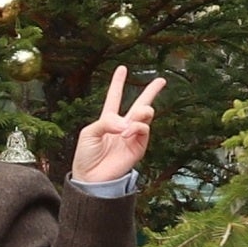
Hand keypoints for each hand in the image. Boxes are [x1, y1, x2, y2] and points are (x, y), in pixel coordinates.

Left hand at [70, 67, 165, 185]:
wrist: (92, 177)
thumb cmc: (85, 155)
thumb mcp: (89, 132)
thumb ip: (107, 122)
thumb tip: (126, 123)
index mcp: (107, 120)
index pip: (114, 97)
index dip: (118, 83)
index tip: (122, 68)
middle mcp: (122, 126)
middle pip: (140, 105)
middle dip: (151, 92)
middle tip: (161, 80)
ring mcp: (132, 136)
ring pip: (145, 115)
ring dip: (141, 113)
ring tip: (131, 121)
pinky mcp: (139, 146)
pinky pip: (144, 129)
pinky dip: (137, 127)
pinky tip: (126, 133)